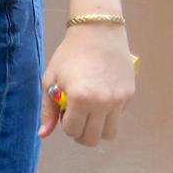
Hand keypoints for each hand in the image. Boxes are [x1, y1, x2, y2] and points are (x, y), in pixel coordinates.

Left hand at [39, 24, 135, 145]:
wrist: (97, 33)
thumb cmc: (70, 54)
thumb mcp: (51, 78)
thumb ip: (48, 109)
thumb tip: (43, 134)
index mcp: (80, 98)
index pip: (72, 130)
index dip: (65, 125)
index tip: (64, 112)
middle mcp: (102, 103)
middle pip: (92, 139)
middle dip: (81, 133)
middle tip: (76, 118)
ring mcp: (118, 101)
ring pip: (110, 134)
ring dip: (98, 129)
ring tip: (89, 114)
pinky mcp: (129, 96)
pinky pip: (119, 117)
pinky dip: (109, 115)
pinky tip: (101, 97)